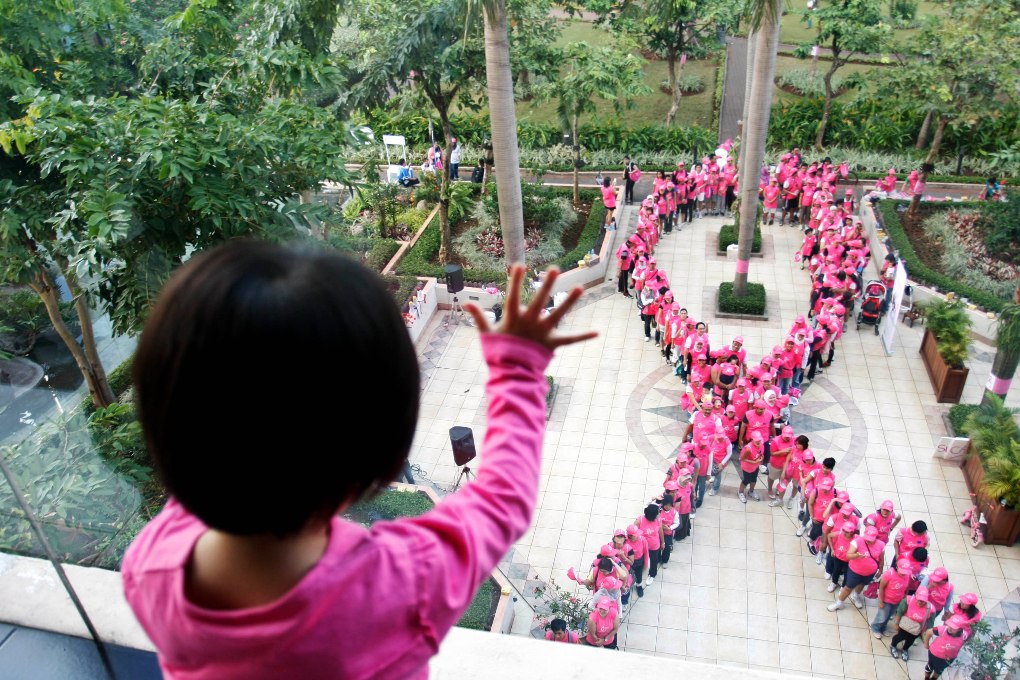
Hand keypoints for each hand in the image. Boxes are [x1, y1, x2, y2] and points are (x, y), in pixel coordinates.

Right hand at [466, 264, 596, 349]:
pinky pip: (570, 340)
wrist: (511, 375)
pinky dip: (583, 337)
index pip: (513, 296)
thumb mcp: (487, 334)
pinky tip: (597, 332)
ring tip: (581, 287)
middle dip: (547, 284)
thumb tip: (465, 303)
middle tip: (555, 268)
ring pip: (559, 314)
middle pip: (540, 300)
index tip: (519, 265)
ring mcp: (543, 333)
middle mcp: (530, 323)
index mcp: (513, 319)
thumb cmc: (498, 352)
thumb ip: (479, 317)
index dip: (515, 281)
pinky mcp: (552, 344)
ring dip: (570, 301)